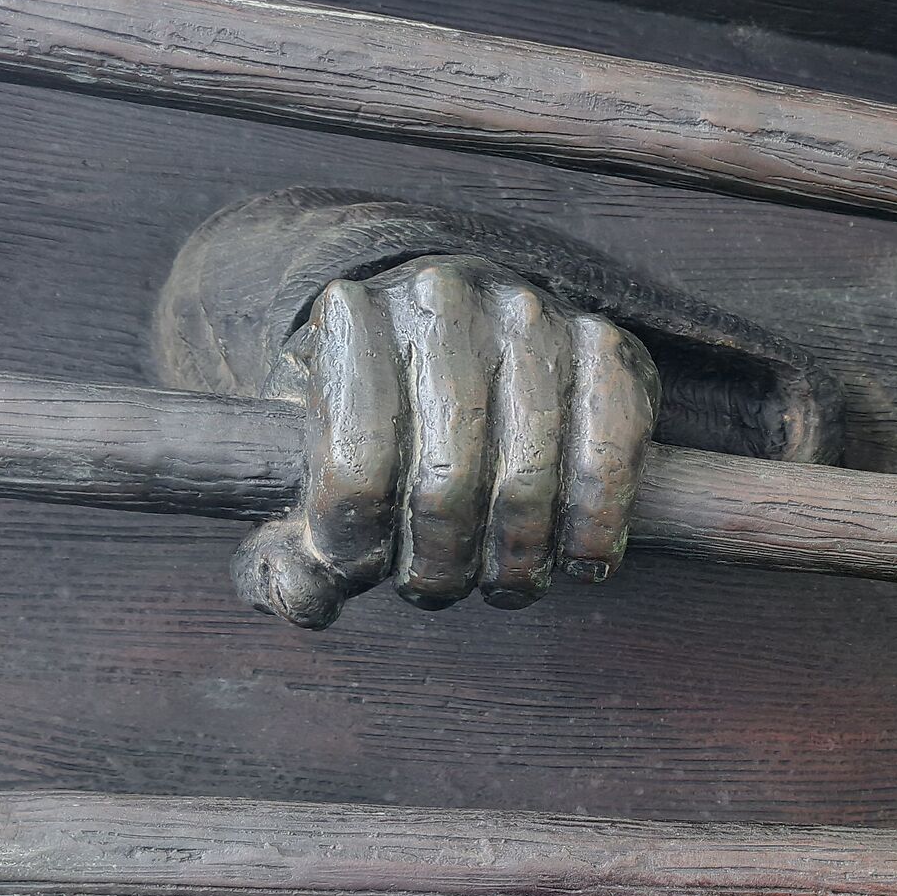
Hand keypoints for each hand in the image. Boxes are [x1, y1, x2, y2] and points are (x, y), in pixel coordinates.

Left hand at [232, 254, 661, 627]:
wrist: (457, 332)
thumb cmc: (375, 422)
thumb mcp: (305, 471)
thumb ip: (285, 550)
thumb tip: (310, 596)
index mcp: (345, 319)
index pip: (352, 474)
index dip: (356, 551)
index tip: (362, 570)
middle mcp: (441, 299)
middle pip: (444, 486)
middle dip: (441, 566)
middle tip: (438, 587)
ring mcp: (532, 316)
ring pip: (527, 484)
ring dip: (518, 566)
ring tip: (504, 583)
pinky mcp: (606, 342)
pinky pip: (611, 457)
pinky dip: (597, 528)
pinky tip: (580, 560)